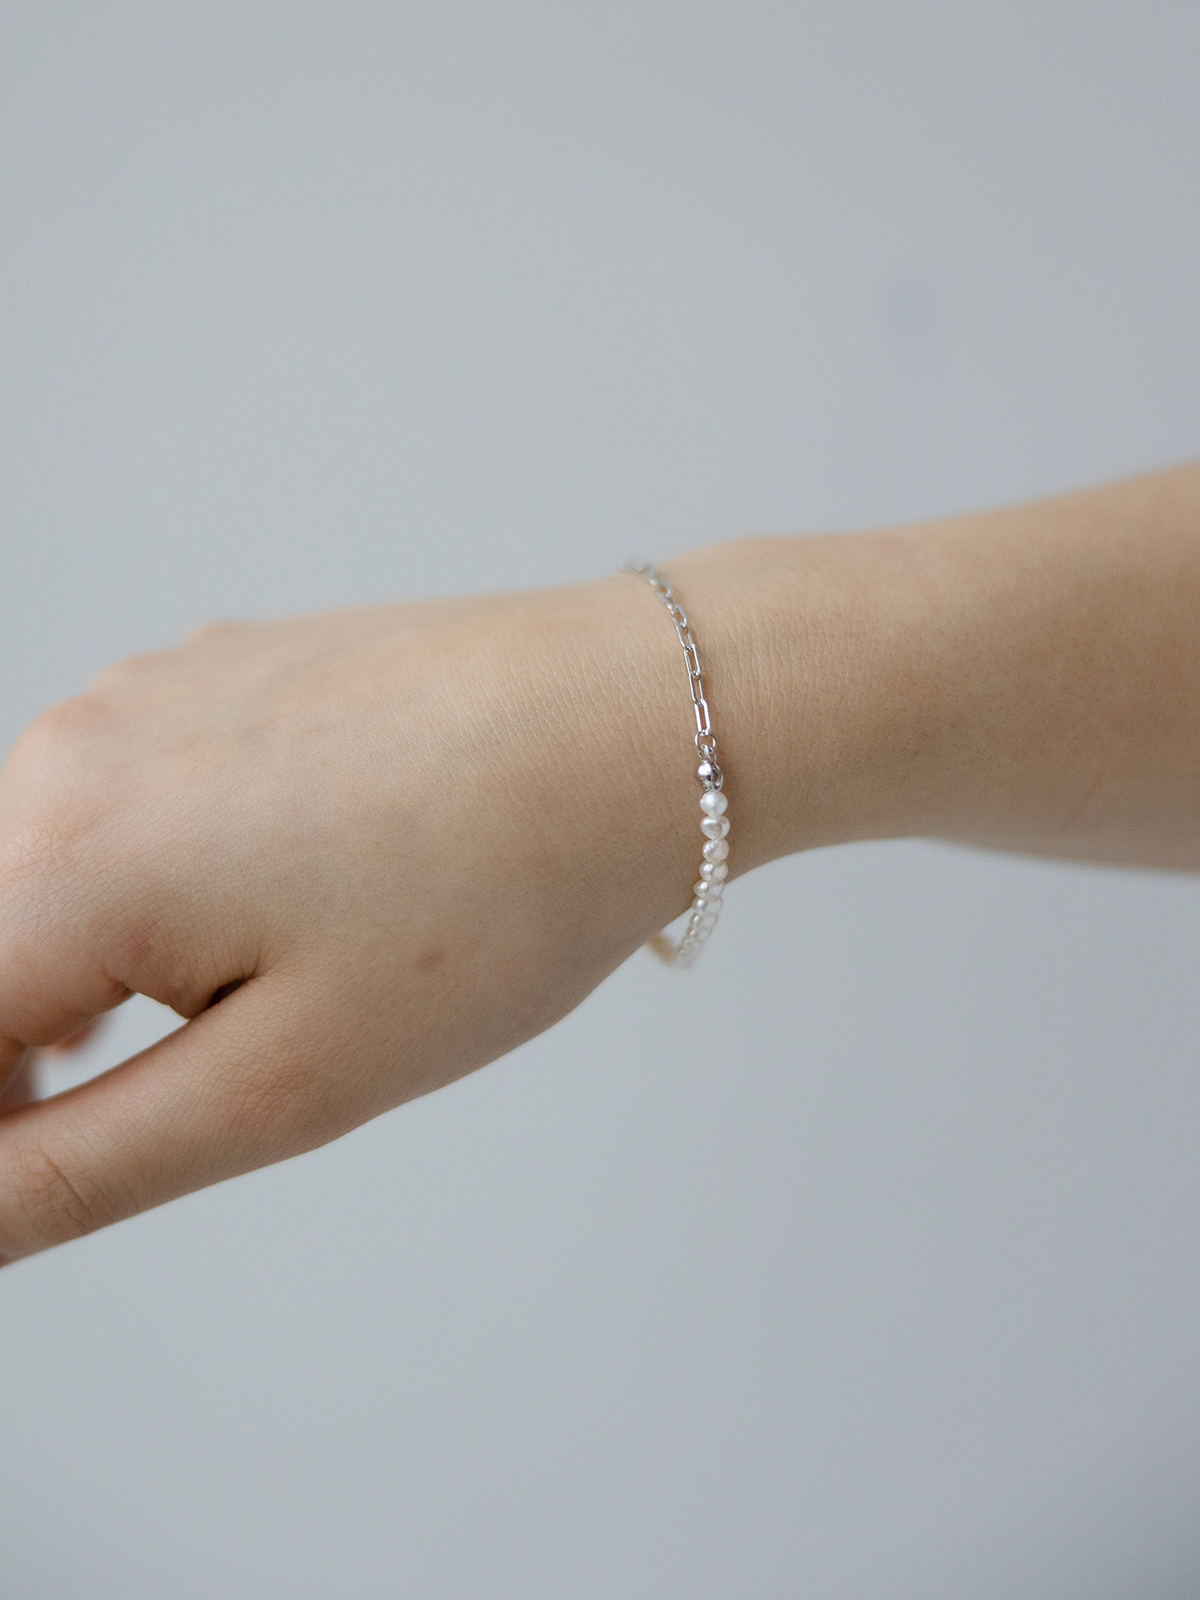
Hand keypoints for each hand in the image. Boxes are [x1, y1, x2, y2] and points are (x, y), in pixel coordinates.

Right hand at [0, 581, 698, 1261]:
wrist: (634, 724)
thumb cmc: (498, 902)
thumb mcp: (284, 1081)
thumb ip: (75, 1166)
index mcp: (72, 861)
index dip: (6, 1126)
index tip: (81, 1158)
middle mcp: (70, 750)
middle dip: (29, 1055)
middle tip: (192, 1090)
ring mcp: (138, 693)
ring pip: (42, 874)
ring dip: (87, 964)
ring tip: (242, 1002)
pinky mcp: (204, 672)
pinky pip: (115, 798)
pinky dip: (146, 880)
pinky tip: (259, 909)